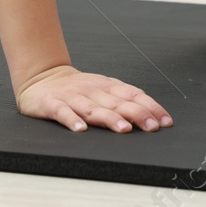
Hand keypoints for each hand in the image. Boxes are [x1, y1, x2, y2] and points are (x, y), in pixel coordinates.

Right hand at [15, 65, 173, 133]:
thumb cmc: (77, 89)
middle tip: (151, 127)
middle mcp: (91, 91)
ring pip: (93, 108)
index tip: (164, 122)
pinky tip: (80, 129)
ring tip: (122, 129)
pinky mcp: (52, 104)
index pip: (133, 95)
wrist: (41, 77)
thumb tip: (155, 116)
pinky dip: (71, 120)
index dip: (150, 107)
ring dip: (109, 118)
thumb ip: (125, 100)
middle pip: (117, 103)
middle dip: (136, 114)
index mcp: (106, 86)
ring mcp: (72, 97)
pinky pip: (62, 112)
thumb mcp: (103, 89)